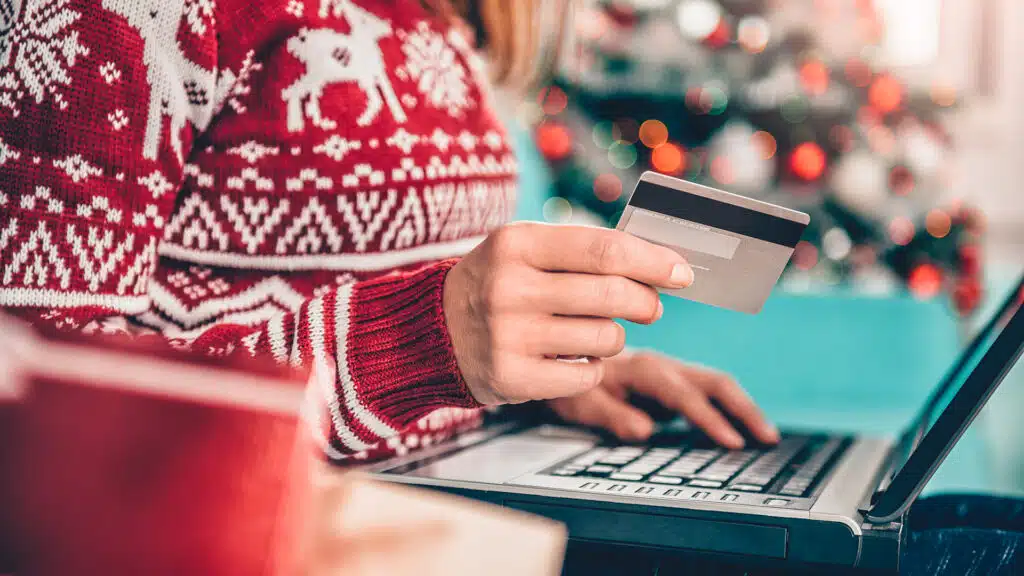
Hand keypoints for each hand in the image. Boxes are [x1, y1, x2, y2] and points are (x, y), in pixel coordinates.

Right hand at [443, 222, 693, 405]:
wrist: (430, 331)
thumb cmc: (496, 283)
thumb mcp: (524, 250)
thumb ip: (583, 251)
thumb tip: (660, 264)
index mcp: (516, 244)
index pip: (604, 249)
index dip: (653, 261)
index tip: (681, 272)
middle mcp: (508, 288)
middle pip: (613, 295)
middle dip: (646, 303)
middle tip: (650, 307)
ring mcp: (508, 336)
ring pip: (605, 339)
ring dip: (613, 338)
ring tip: (592, 333)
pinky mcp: (511, 378)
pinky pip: (587, 376)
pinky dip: (592, 369)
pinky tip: (571, 359)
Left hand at [547, 351, 779, 448]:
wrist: (560, 357)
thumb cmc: (570, 383)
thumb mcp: (579, 402)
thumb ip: (611, 415)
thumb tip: (644, 431)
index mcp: (642, 369)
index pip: (684, 395)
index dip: (709, 419)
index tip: (732, 443)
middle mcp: (662, 366)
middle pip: (713, 383)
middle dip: (743, 409)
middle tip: (767, 439)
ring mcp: (670, 372)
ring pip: (716, 385)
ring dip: (743, 408)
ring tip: (767, 436)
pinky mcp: (672, 382)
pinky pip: (707, 392)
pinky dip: (729, 408)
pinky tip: (742, 429)